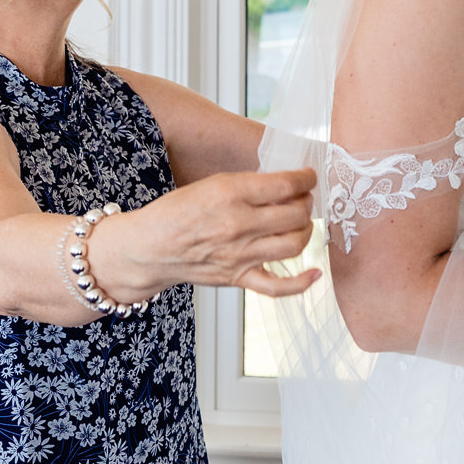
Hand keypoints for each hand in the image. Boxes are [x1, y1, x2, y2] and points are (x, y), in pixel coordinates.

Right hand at [98, 167, 320, 300]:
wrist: (147, 248)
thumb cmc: (176, 213)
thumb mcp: (210, 185)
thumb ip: (247, 186)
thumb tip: (286, 186)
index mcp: (230, 193)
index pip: (286, 185)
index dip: (306, 178)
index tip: (309, 176)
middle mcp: (238, 224)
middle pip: (296, 214)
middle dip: (307, 202)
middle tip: (304, 198)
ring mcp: (240, 255)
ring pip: (295, 244)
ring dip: (307, 231)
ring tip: (302, 223)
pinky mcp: (238, 278)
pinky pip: (279, 287)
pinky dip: (303, 282)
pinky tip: (316, 271)